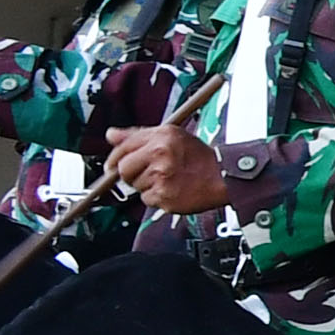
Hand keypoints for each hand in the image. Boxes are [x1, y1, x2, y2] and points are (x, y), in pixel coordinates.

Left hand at [106, 124, 222, 213]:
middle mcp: (160, 156)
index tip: (114, 165)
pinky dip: (156, 197)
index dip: (116, 158)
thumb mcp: (171, 135)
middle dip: (131, 173)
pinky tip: (171, 189)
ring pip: (136, 186)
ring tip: (167, 179)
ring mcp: (162, 178)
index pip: (123, 149)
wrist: (223, 177)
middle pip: (124, 170)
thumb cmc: (199, 156)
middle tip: (148, 172)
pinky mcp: (165, 198)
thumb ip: (137, 135)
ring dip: (146, 185)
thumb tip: (111, 134)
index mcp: (160, 139)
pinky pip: (147, 200)